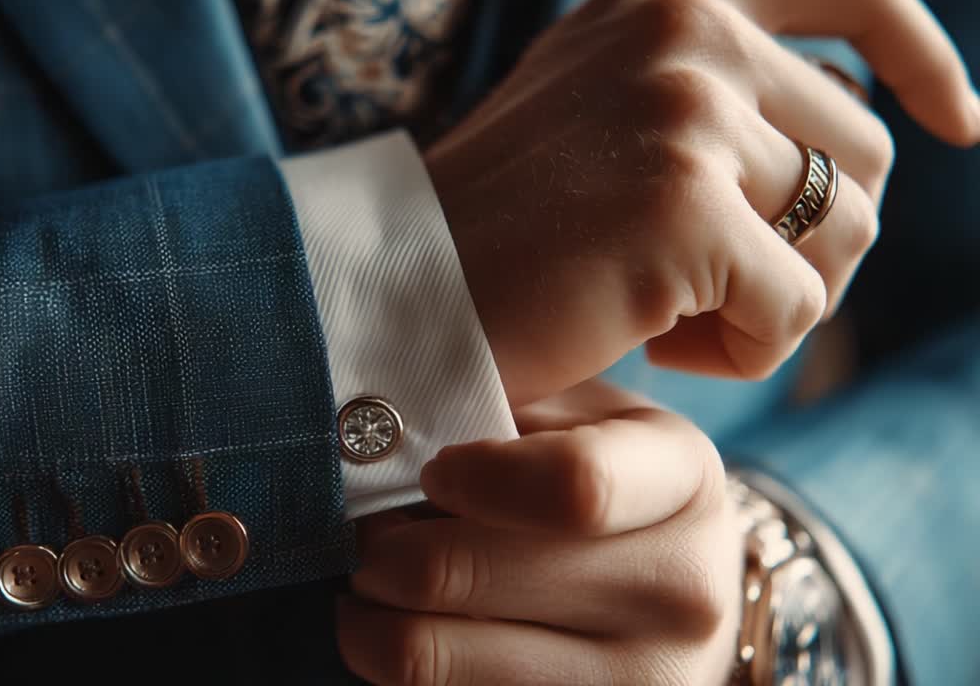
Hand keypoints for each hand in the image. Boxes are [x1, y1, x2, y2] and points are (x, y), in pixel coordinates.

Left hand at [337, 381, 741, 685]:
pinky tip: (407, 630)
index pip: (573, 486)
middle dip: (381, 547)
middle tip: (368, 530)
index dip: (471, 475)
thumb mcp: (575, 411)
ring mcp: (641, 681)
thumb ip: (500, 393)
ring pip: (427, 655)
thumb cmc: (603, 476)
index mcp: (683, 478)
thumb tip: (388, 420)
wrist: (673, 588)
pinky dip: (391, 663)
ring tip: (374, 584)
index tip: (435, 470)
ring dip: (367, 615)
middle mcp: (681, 591)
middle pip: (467, 574)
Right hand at [428, 0, 978, 406]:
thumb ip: (713, 85)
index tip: (953, 115)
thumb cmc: (505, 227)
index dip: (909, 47)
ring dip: (779, 299)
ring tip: (671, 315)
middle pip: (863, 150)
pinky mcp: (683, 208)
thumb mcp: (604, 110)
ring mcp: (685, 110)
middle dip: (812, 240)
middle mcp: (683, 28)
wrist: (399, 288)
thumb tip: (873, 116)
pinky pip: (794, 310)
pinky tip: (653, 346)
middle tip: (710, 286)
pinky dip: (741, 353)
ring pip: (846, 233)